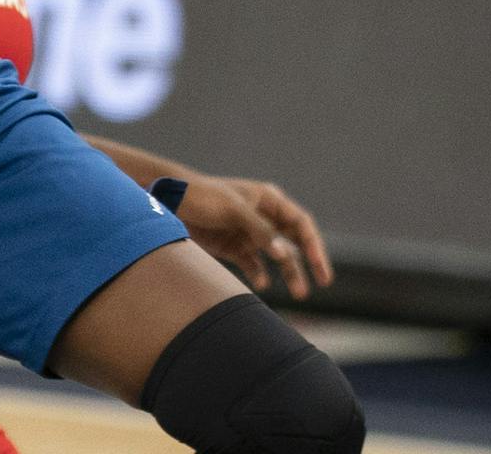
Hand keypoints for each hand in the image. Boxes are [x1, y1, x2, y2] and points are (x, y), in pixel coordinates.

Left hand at [176, 174, 332, 300]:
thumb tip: (286, 255)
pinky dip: (260, 275)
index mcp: (268, 200)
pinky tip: (261, 284)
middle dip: (308, 262)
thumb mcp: (233, 209)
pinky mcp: (233, 246)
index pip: (301, 223)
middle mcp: (263, 217)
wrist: (167, 200)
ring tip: (299, 294)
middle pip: (294, 241)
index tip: (321, 267)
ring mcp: (249, 233)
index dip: (314, 245)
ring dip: (289, 273)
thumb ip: (260, 231)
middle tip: (323, 283)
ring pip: (278, 257)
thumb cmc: (202, 196)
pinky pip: (254, 265)